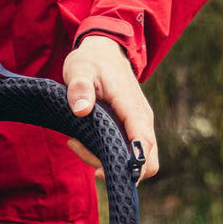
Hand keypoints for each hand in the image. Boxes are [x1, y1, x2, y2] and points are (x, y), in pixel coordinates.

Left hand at [62, 34, 157, 181]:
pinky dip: (103, 157)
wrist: (104, 51)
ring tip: (76, 144)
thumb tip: (81, 110)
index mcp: (133, 106)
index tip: (101, 171)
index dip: (130, 163)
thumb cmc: (91, 61)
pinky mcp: (130, 130)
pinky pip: (125, 154)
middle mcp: (142, 119)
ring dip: (106, 164)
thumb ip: (79, 87)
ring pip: (135, 162)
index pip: (144, 142)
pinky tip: (79, 142)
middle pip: (146, 161)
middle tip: (84, 155)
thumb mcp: (79, 69)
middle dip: (117, 169)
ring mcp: (138, 126)